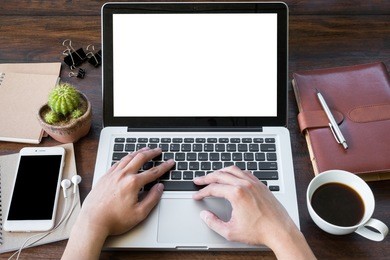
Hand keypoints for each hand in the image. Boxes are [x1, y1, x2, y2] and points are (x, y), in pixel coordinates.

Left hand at [80, 147, 172, 235]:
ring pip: (128, 157)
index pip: (153, 172)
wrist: (93, 221)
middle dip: (151, 153)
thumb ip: (152, 199)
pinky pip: (117, 162)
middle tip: (158, 150)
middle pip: (140, 158)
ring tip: (145, 149)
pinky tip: (127, 158)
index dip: (164, 166)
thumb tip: (159, 188)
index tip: (170, 162)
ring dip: (138, 152)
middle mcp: (123, 175)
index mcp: (133, 183)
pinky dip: (125, 157)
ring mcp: (113, 175)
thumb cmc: (114, 219)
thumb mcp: (139, 214)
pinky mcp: (105, 177)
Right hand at [193, 166, 314, 258]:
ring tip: (213, 176)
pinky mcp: (261, 185)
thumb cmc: (259, 231)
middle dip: (207, 178)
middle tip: (198, 180)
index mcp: (236, 194)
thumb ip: (213, 223)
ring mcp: (254, 183)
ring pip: (233, 170)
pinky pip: (245, 172)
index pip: (213, 188)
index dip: (202, 192)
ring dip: (220, 172)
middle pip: (220, 175)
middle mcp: (245, 184)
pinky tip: (233, 176)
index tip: (197, 196)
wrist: (280, 231)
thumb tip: (205, 215)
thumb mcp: (230, 232)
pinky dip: (235, 172)